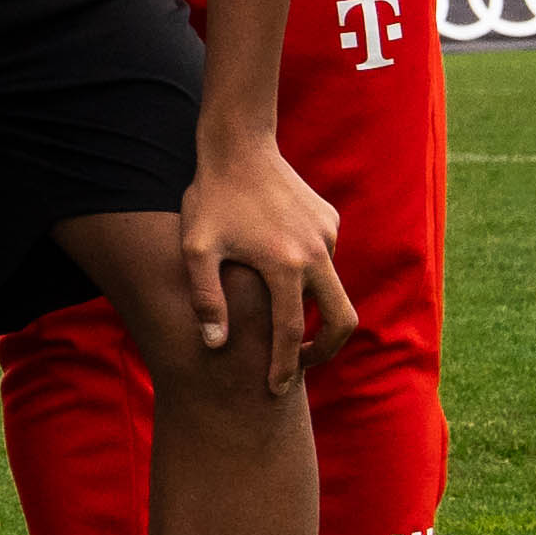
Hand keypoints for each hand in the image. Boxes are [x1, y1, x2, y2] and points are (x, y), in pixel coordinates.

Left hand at [180, 140, 356, 389]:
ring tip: (283, 323)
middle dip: (325, 351)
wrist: (238, 144)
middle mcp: (316, 253)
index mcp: (284, 265)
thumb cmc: (210, 197)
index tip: (276, 390)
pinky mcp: (330, 220)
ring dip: (315, 311)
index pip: (291, 333)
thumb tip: (215, 345)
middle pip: (340, 320)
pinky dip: (310, 276)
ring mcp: (327, 235)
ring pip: (334, 289)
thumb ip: (206, 299)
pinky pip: (326, 259)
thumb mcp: (196, 249)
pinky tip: (279, 271)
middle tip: (300, 365)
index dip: (284, 366)